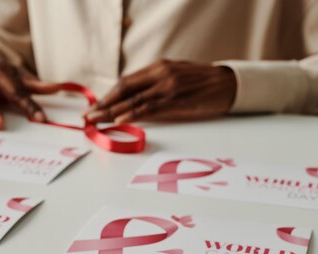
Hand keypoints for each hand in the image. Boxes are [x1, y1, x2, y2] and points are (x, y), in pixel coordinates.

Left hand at [85, 60, 236, 122]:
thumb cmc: (202, 82)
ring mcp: (167, 87)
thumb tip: (135, 100)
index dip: (108, 95)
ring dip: (111, 112)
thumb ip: (155, 84)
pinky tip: (120, 120)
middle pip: (124, 90)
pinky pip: (150, 108)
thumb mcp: (175, 76)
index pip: (126, 82)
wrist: (229, 83)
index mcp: (158, 67)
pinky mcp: (176, 100)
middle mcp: (160, 75)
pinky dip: (133, 115)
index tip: (95, 106)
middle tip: (87, 116)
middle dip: (103, 104)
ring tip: (95, 121)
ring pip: (133, 100)